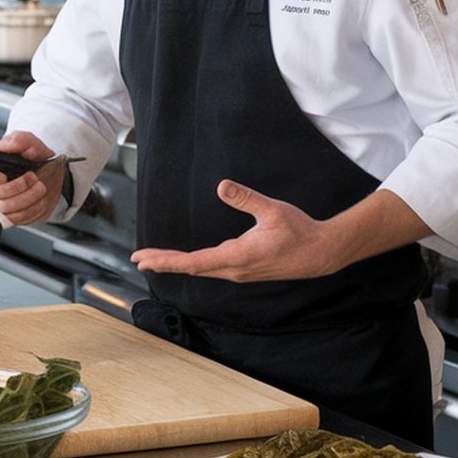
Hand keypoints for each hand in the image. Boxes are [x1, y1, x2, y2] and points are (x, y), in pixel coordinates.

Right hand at [0, 130, 66, 227]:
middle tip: (33, 177)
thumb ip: (19, 140)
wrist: (54, 175)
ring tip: (41, 186)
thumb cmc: (37, 158)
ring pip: (4, 208)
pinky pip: (17, 218)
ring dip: (27, 197)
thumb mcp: (32, 143)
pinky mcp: (13, 215)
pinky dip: (33, 208)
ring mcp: (1, 202)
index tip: (3, 174)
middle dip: (13, 187)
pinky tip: (41, 198)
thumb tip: (2, 147)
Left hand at [132, 180, 325, 280]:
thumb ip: (246, 198)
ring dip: (175, 264)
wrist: (320, 254)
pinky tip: (184, 261)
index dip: (166, 261)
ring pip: (200, 269)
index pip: (193, 262)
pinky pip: (211, 268)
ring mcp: (239, 271)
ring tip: (153, 260)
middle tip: (137, 258)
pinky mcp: (243, 269)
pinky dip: (191, 265)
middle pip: (191, 268)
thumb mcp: (272, 210)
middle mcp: (235, 269)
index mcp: (238, 256)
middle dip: (163, 263)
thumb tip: (221, 186)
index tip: (145, 259)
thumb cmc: (299, 231)